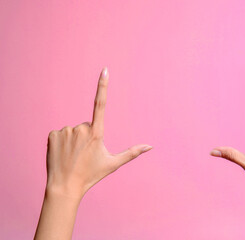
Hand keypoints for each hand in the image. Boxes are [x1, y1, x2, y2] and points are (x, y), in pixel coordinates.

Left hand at [46, 68, 152, 198]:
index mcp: (96, 133)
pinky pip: (60, 133)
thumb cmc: (91, 175)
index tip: (104, 70)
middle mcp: (81, 128)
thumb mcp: (113, 164)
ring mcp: (65, 131)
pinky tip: (62, 154)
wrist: (64, 187)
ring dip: (74, 140)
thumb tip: (151, 146)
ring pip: (73, 130)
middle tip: (83, 154)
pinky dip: (61, 142)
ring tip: (72, 156)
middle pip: (86, 125)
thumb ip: (132, 152)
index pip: (100, 104)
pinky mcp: (52, 134)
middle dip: (87, 136)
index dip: (103, 86)